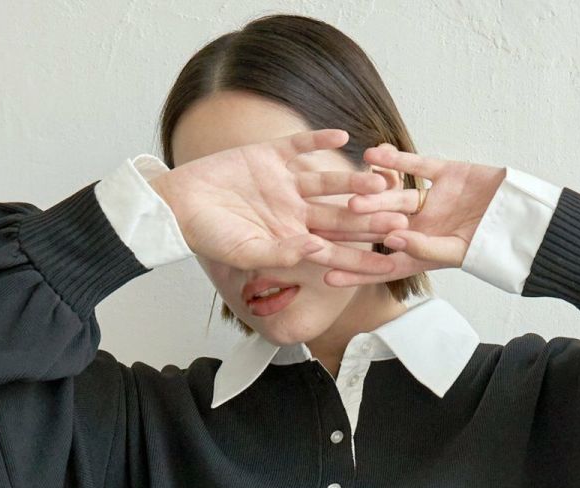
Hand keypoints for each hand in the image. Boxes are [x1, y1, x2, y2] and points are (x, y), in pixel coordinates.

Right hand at [152, 128, 413, 278]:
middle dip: (370, 218)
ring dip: (353, 180)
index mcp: (293, 239)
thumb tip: (315, 253)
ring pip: (328, 181)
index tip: (389, 259)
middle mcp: (296, 211)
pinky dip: (318, 140)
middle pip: (340, 215)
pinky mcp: (271, 155)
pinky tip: (341, 136)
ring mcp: (286, 183)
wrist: (179, 204)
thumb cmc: (208, 236)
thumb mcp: (245, 252)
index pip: (335, 250)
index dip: (361, 254)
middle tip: (401, 218)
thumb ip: (280, 254)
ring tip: (381, 179)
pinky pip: (301, 146)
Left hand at [309, 143, 506, 286]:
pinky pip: (416, 166)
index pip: (382, 265)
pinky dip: (396, 161)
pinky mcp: (445, 174)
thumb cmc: (495, 244)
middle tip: (328, 225)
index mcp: (421, 253)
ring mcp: (431, 200)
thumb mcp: (456, 252)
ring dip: (374, 194)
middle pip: (382, 228)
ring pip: (396, 197)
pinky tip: (373, 153)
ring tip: (353, 190)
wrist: (526, 217)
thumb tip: (390, 240)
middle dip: (357, 228)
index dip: (355, 272)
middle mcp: (421, 227)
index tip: (326, 276)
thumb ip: (423, 247)